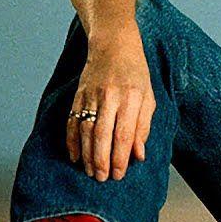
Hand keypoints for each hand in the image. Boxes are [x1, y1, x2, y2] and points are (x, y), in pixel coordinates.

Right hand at [67, 27, 155, 181]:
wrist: (113, 43)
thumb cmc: (135, 71)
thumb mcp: (148, 96)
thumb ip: (143, 126)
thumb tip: (138, 155)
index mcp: (131, 96)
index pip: (124, 132)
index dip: (120, 156)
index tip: (119, 174)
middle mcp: (110, 96)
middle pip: (102, 134)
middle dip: (101, 160)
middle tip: (101, 178)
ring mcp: (91, 95)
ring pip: (86, 130)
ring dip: (86, 154)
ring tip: (89, 172)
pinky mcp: (78, 94)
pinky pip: (72, 121)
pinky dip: (72, 140)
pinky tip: (74, 156)